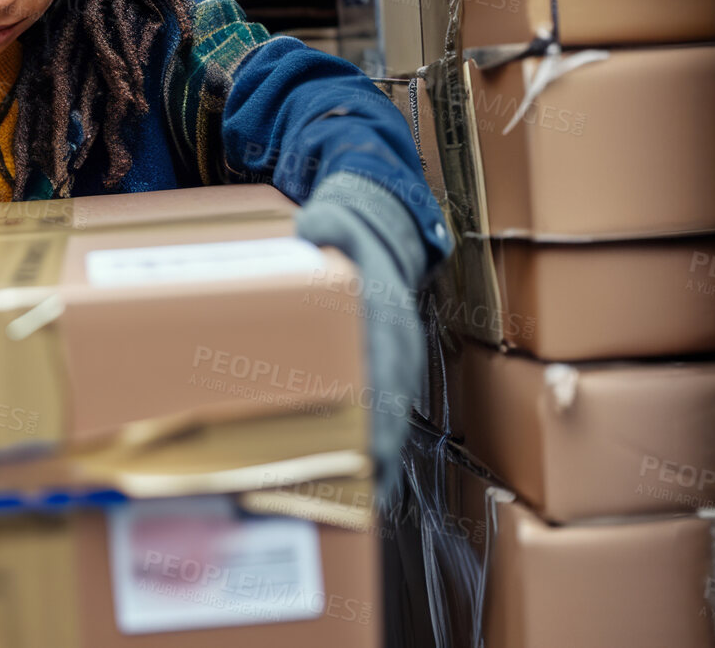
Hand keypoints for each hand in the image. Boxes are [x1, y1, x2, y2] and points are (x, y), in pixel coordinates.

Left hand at [295, 173, 433, 494]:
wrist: (376, 221)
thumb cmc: (345, 224)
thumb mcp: (335, 216)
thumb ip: (327, 224)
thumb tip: (316, 229)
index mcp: (386, 306)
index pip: (387, 359)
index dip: (379, 401)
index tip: (371, 439)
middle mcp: (398, 336)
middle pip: (393, 398)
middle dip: (381, 443)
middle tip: (364, 486)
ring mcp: (394, 353)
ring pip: (393, 410)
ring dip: (382, 454)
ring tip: (366, 498)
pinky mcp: (383, 365)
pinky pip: (385, 408)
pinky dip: (380, 445)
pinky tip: (367, 482)